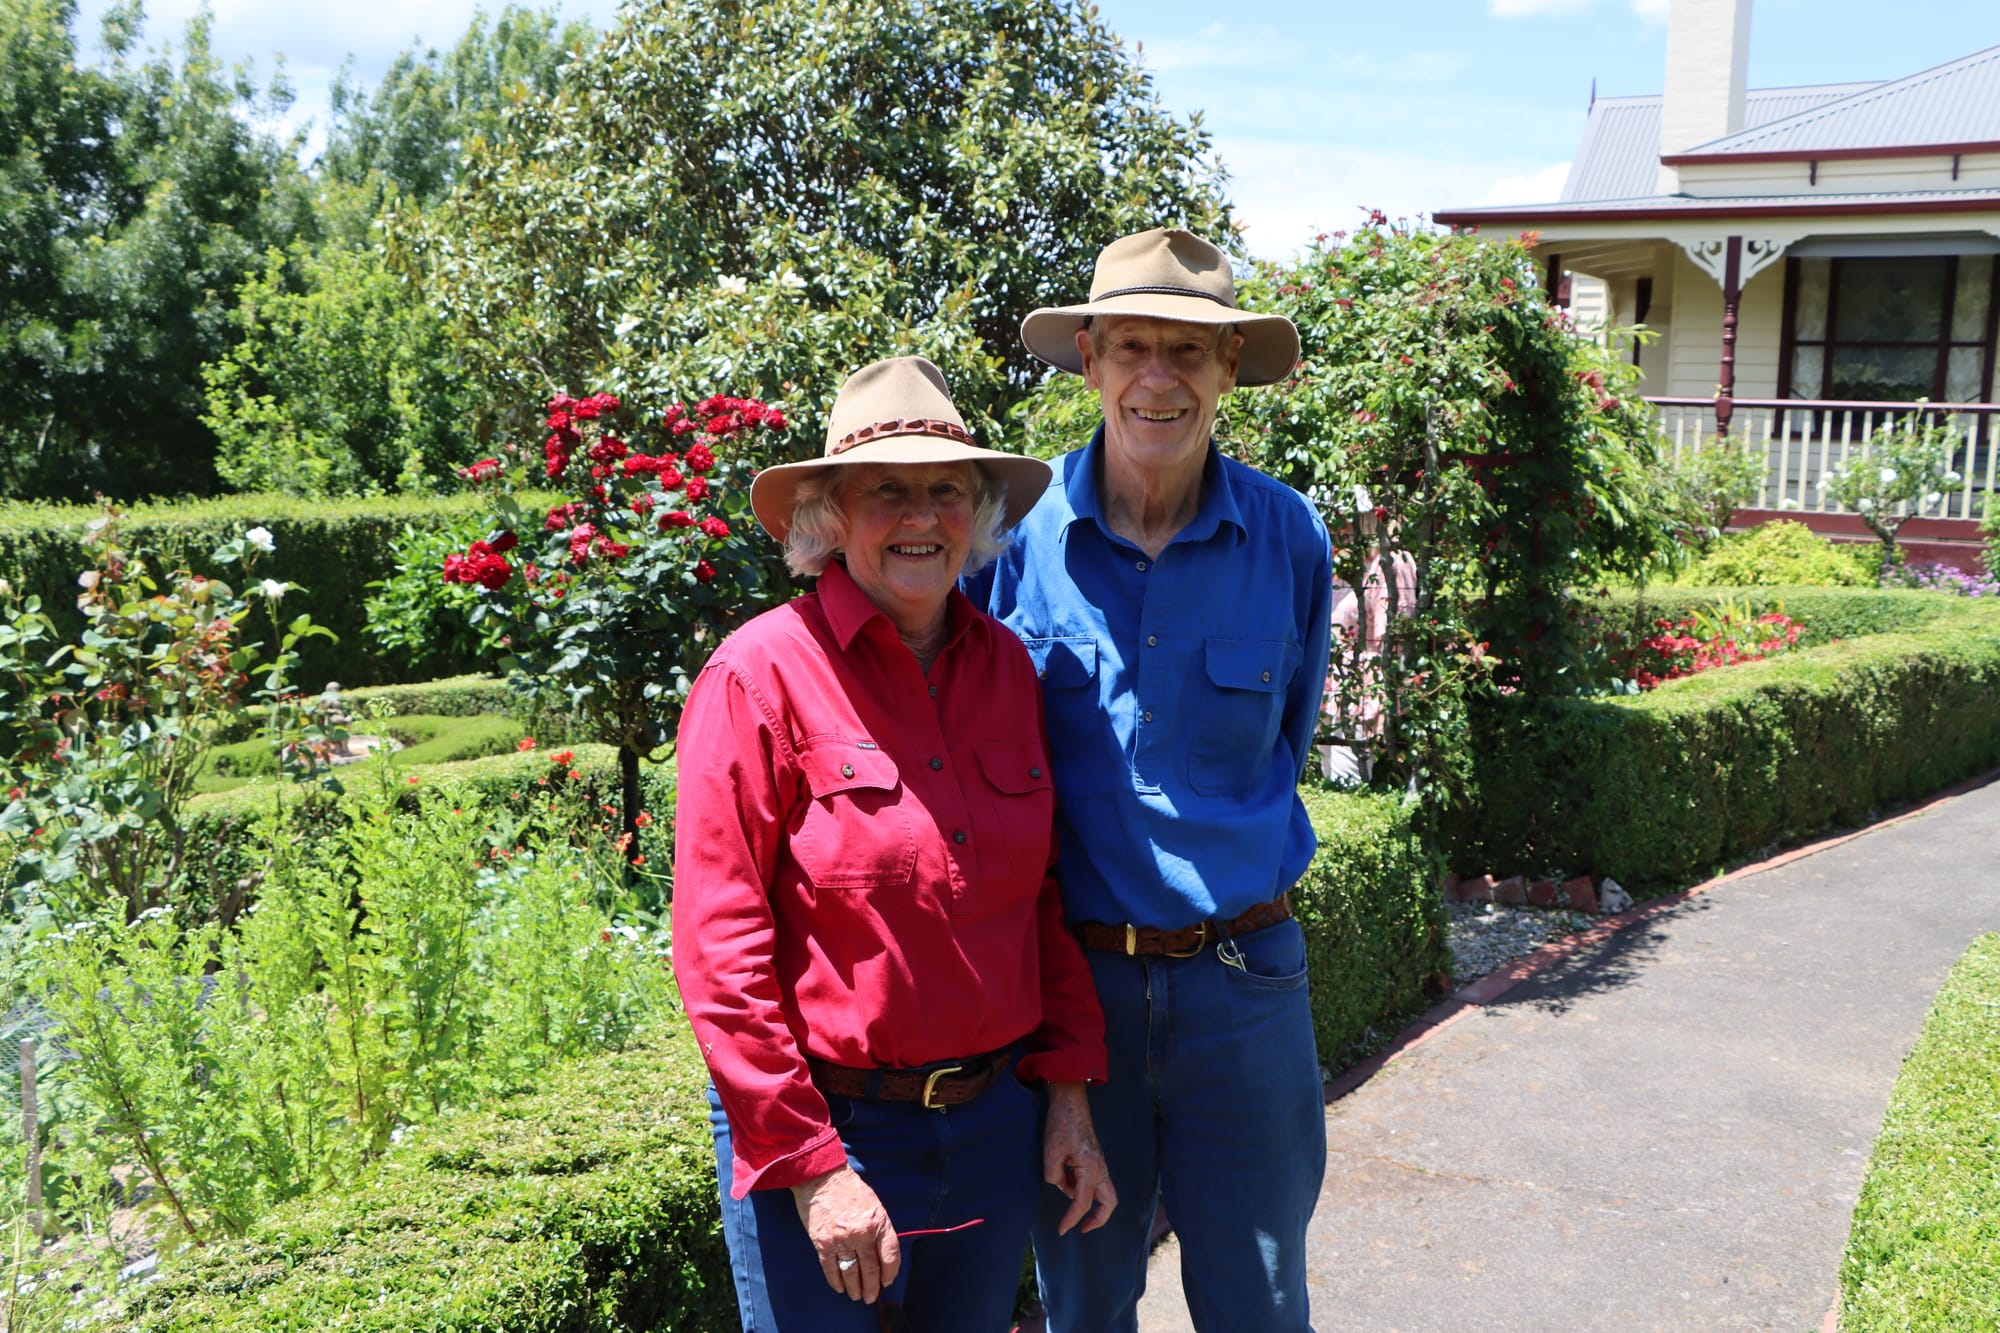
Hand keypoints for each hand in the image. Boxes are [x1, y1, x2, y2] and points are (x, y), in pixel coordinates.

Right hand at [791, 1166, 900, 1302]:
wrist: (822, 1177)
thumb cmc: (850, 1189)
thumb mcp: (874, 1204)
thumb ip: (880, 1228)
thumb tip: (882, 1254)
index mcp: (878, 1222)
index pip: (890, 1255)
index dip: (890, 1272)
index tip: (887, 1281)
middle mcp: (862, 1233)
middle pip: (871, 1269)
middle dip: (873, 1287)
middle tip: (871, 1297)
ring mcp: (841, 1240)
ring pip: (851, 1273)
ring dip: (855, 1288)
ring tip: (857, 1296)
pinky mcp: (822, 1243)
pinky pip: (831, 1268)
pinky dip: (836, 1281)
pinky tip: (840, 1288)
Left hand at [1043, 1081, 1116, 1234]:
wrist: (1070, 1100)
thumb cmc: (1062, 1123)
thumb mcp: (1051, 1152)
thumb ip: (1054, 1176)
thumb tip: (1059, 1186)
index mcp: (1091, 1168)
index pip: (1082, 1203)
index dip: (1071, 1219)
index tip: (1061, 1230)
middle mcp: (1100, 1168)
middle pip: (1109, 1203)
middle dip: (1098, 1219)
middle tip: (1081, 1228)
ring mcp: (1100, 1163)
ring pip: (1104, 1193)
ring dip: (1089, 1203)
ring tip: (1069, 1206)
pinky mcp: (1094, 1159)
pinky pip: (1094, 1182)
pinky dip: (1082, 1189)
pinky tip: (1066, 1182)